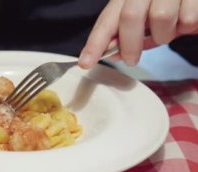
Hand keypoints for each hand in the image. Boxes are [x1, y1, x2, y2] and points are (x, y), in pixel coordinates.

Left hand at [79, 0, 197, 68]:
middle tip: (131, 60)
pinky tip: (185, 19)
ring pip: (160, 17)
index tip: (85, 62)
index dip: (95, 43)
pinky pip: (187, 18)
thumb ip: (127, 35)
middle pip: (130, 17)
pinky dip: (186, 26)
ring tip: (169, 30)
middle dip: (130, 45)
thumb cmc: (169, 8)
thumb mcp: (144, 20)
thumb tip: (112, 54)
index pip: (107, 19)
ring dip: (164, 35)